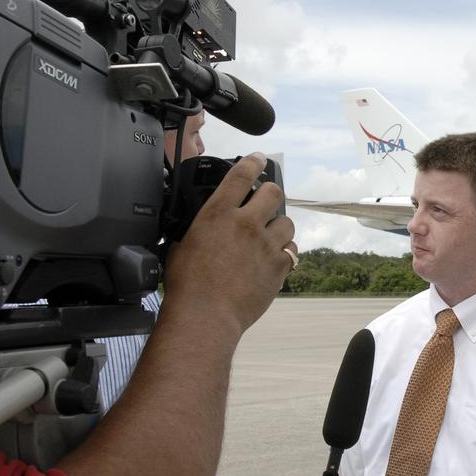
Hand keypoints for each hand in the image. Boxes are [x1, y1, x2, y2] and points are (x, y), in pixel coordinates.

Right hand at [163, 153, 296, 337]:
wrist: (205, 315)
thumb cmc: (187, 286)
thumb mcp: (183, 245)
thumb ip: (199, 229)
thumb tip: (203, 228)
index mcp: (218, 214)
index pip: (241, 175)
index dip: (254, 162)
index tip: (259, 160)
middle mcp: (245, 224)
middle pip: (273, 193)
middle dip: (271, 194)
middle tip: (266, 202)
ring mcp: (265, 245)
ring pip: (287, 223)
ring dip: (279, 227)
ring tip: (269, 236)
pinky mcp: (278, 267)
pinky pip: (292, 251)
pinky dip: (285, 252)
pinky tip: (275, 258)